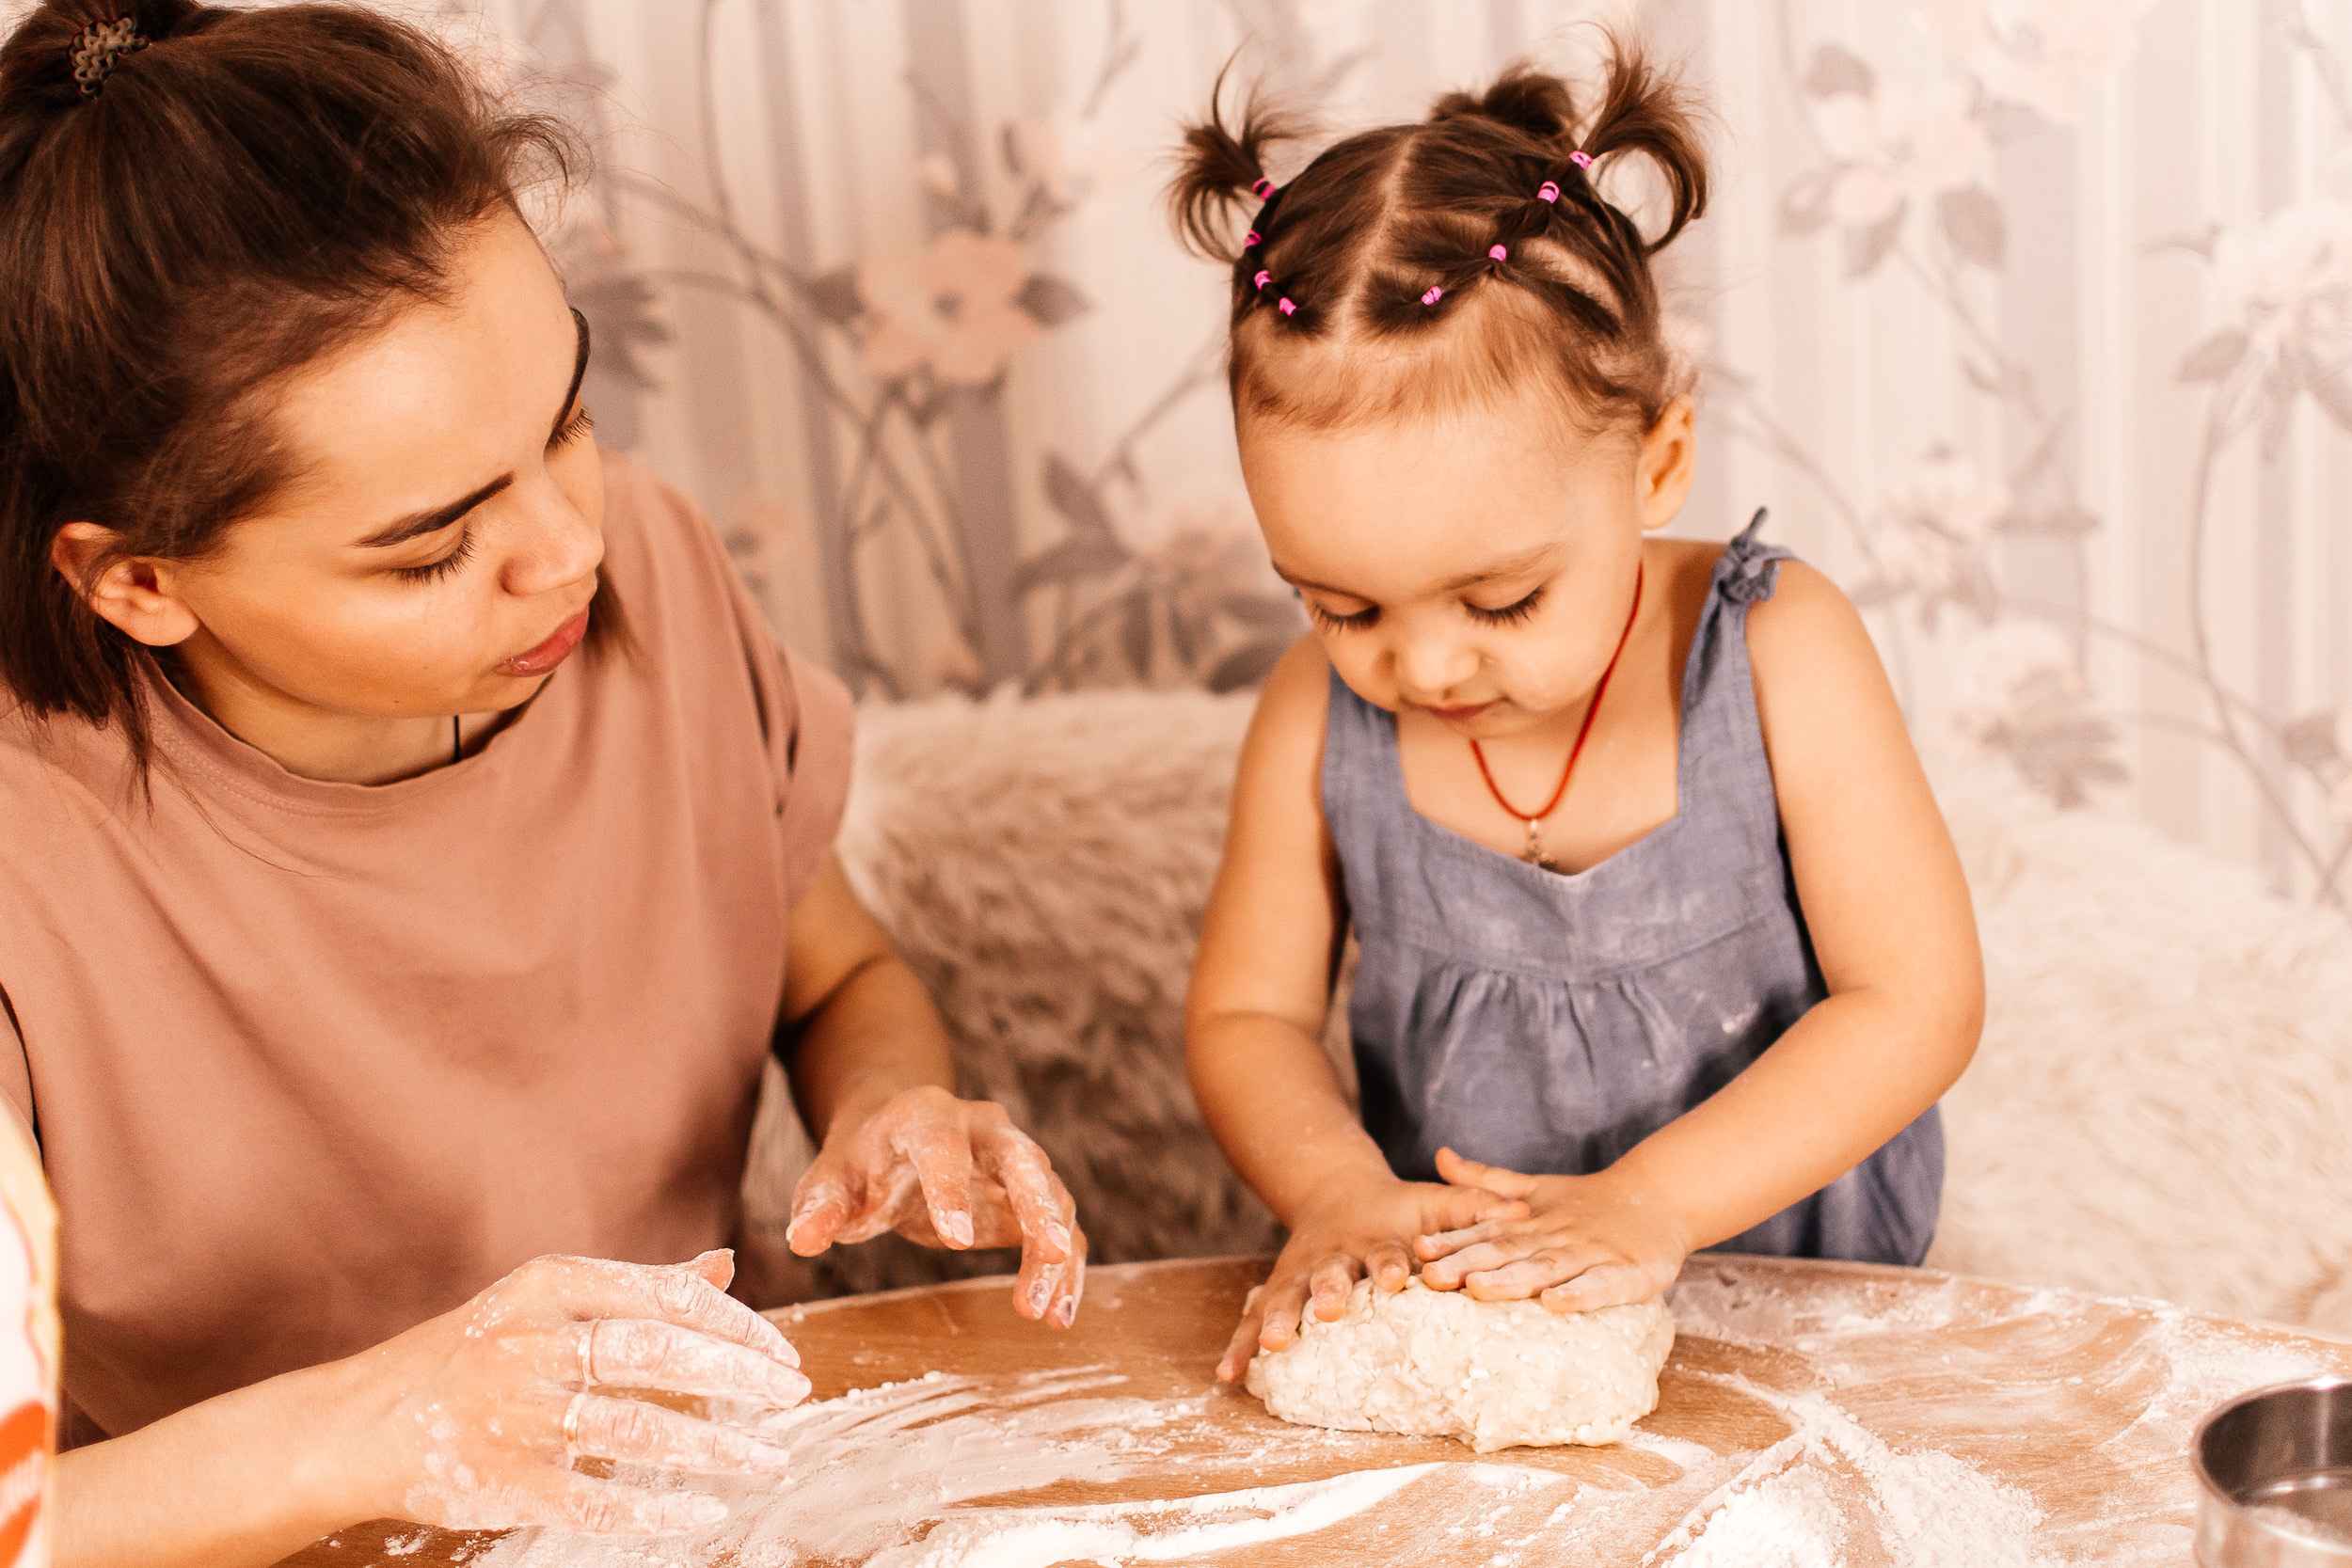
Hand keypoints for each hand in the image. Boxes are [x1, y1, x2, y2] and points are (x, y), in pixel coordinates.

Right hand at [355, 1250, 809, 1533]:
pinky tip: (706, 1512)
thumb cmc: (474, 1353)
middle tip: (796, 1394)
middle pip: (658, 1352)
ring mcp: (514, 1415)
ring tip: (771, 1459)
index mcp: (549, 1285)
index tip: (783, 1352)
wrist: (359, 1423)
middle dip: (740, 1374)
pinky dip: (657, 1511)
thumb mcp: (545, 1299)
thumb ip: (638, 1286)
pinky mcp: (501, 1481)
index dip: (737, 1324)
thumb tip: (724, 1266)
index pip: (665, 1295)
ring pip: (635, 1430)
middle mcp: (533, 1342)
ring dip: (715, 1448)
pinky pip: (594, 1501)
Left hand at [784, 1085, 1086, 1328]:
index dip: (950, 1189)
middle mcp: (985, 1129)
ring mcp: (1016, 1160)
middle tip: (1047, 1251)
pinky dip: (1066, 1269)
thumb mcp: (831, 1181)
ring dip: (1054, 1253)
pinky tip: (1059, 1315)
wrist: (898, 1138)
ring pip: (1052, 1196)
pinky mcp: (1034, 1196)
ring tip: (1045, 1313)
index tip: (956, 1241)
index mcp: (928, 1118)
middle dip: (1038, 1203)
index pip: (943, 1147)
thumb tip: (802, 1240)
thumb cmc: (861, 1164)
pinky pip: (1062, 1228)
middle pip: (1022, 1159)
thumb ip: (819, 1208)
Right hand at [1217, 1168, 1526, 1382]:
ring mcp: (1300, 1274)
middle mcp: (1333, 1256)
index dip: (1391, 1264)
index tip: (1396, 1276)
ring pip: (1284, 1296)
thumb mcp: (1435, 1202)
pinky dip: (1240, 1346)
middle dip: (1327, 1290)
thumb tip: (1524, 1206)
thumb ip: (1475, 1206)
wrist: (1336, 1192)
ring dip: (1276, 1319)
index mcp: (1375, 1238)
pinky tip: (1227, 1375)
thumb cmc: (1400, 1210)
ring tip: (1272, 1345)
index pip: (1386, 1252)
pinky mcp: (1279, 1290)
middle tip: (1329, 1307)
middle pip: (1329, 1273)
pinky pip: (1254, 1320)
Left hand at [1412, 1147, 1689, 1311]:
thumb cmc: (1588, 1204)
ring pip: (1546, 1269)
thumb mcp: (1534, 1188)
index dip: (1452, 1243)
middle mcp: (1555, 1240)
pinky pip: (1603, 1287)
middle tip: (1434, 1277)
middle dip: (1469, 1264)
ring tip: (1479, 1289)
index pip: (1484, 1234)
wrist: (1659, 1200)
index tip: (1418, 1250)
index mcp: (1530, 1225)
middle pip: (1507, 1253)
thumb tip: (1440, 1156)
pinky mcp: (1629, 1275)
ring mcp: (1591, 1256)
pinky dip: (1581, 1295)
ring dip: (1512, 1280)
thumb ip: (1486, 1179)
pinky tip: (1555, 1304)